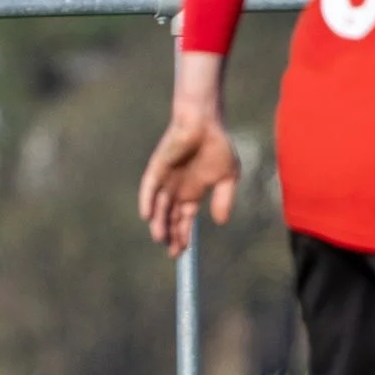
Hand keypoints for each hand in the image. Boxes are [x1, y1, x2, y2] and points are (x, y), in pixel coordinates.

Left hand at [139, 54, 239, 256]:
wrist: (206, 122)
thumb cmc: (216, 146)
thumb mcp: (228, 177)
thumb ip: (224, 199)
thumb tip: (221, 222)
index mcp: (191, 195)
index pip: (184, 221)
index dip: (183, 236)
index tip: (182, 252)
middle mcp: (176, 191)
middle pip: (169, 218)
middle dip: (170, 235)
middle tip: (172, 251)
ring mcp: (165, 180)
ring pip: (158, 206)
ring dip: (158, 222)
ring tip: (160, 238)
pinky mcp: (157, 168)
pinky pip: (149, 187)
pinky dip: (147, 200)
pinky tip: (147, 214)